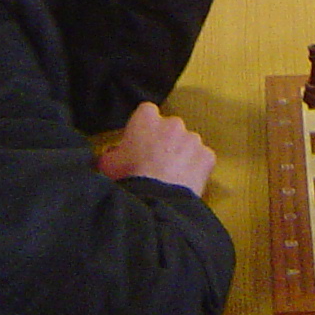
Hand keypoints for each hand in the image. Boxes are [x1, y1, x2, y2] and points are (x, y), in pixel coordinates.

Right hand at [97, 102, 216, 196]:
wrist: (154, 202)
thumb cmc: (128, 180)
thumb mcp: (107, 164)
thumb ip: (113, 152)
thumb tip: (116, 153)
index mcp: (147, 118)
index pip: (146, 113)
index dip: (144, 128)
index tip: (140, 143)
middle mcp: (173, 123)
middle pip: (170, 128)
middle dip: (165, 142)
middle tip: (155, 164)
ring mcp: (193, 139)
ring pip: (188, 144)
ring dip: (182, 155)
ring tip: (170, 178)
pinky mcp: (207, 156)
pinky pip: (202, 159)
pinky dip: (196, 169)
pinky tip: (184, 183)